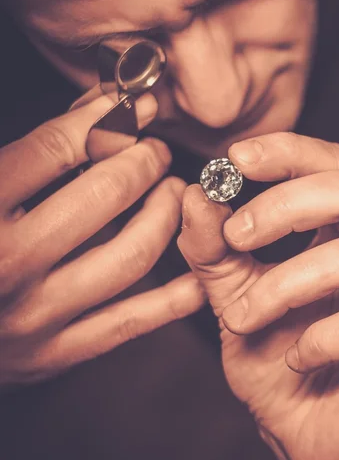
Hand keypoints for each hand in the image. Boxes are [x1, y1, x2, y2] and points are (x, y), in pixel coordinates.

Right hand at [0, 93, 205, 388]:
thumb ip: (36, 150)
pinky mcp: (54, 353)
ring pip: (130, 255)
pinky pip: (129, 321)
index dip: (104, 121)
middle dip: (144, 163)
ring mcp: (33, 314)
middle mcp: (4, 264)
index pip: (53, 150)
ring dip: (166, 215)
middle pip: (103, 196)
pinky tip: (198, 273)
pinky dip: (173, 297)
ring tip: (175, 194)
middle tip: (157, 152)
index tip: (132, 108)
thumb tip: (103, 106)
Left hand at [177, 132, 338, 459]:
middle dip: (284, 207)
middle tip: (235, 236)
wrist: (316, 446)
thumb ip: (217, 253)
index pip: (337, 166)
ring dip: (284, 287)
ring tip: (244, 321)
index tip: (234, 159)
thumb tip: (196, 194)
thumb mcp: (237, 303)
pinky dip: (322, 339)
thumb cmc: (281, 369)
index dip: (290, 152)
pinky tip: (300, 359)